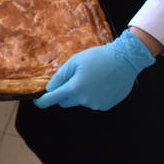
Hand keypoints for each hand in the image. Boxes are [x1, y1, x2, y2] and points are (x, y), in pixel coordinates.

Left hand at [33, 30, 155, 110]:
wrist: (125, 60)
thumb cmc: (98, 57)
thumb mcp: (75, 61)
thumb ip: (60, 76)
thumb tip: (50, 89)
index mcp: (75, 88)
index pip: (53, 99)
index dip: (42, 101)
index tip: (37, 102)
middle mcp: (85, 100)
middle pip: (65, 102)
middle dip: (64, 94)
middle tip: (72, 79)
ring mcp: (96, 104)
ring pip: (80, 101)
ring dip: (81, 93)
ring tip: (92, 78)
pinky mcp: (106, 105)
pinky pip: (93, 102)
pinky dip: (93, 95)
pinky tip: (101, 83)